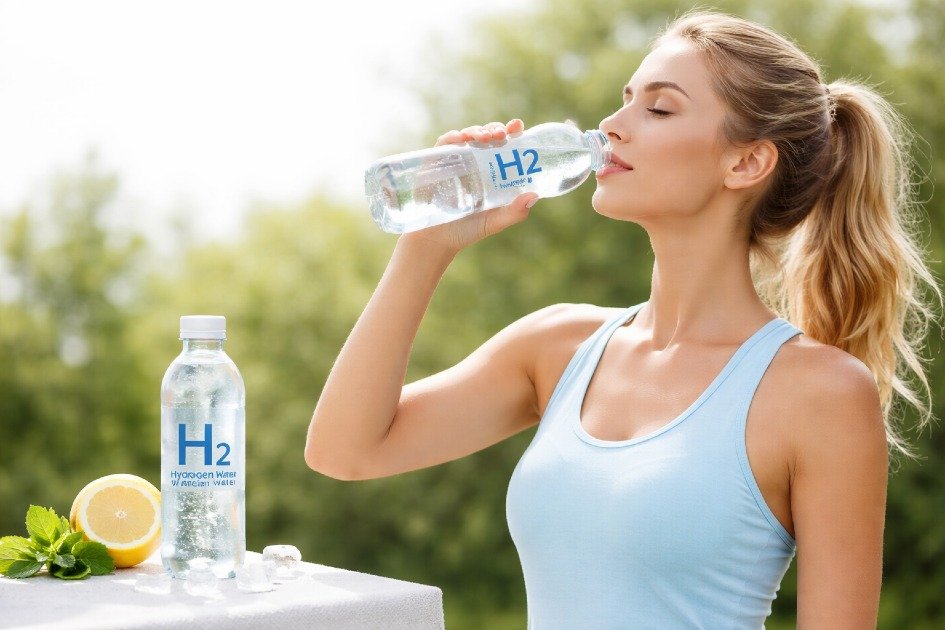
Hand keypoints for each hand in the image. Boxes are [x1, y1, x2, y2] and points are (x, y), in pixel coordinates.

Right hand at [399, 119, 538, 255]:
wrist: (436, 240)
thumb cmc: (467, 230)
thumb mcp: (494, 222)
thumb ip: (515, 212)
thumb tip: (534, 195)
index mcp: (491, 171)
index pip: (503, 145)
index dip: (511, 132)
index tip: (517, 126)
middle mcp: (474, 162)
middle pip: (487, 135)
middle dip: (495, 129)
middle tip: (501, 135)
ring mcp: (455, 161)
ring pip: (467, 136)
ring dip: (477, 131)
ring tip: (485, 137)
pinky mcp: (435, 164)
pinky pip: (444, 144)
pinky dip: (452, 137)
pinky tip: (460, 138)